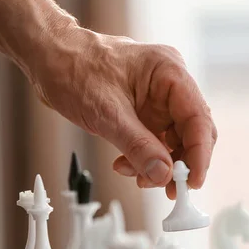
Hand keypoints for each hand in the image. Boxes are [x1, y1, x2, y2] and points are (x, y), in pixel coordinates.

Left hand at [27, 26, 217, 198]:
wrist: (49, 59)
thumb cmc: (72, 67)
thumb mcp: (106, 112)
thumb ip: (138, 145)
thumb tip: (162, 174)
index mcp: (168, 72)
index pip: (198, 117)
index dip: (200, 153)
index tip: (192, 181)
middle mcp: (168, 84)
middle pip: (192, 131)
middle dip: (180, 162)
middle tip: (170, 189)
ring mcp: (157, 99)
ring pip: (174, 141)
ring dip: (160, 164)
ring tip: (137, 176)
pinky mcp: (145, 112)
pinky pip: (155, 141)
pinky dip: (145, 158)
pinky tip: (126, 164)